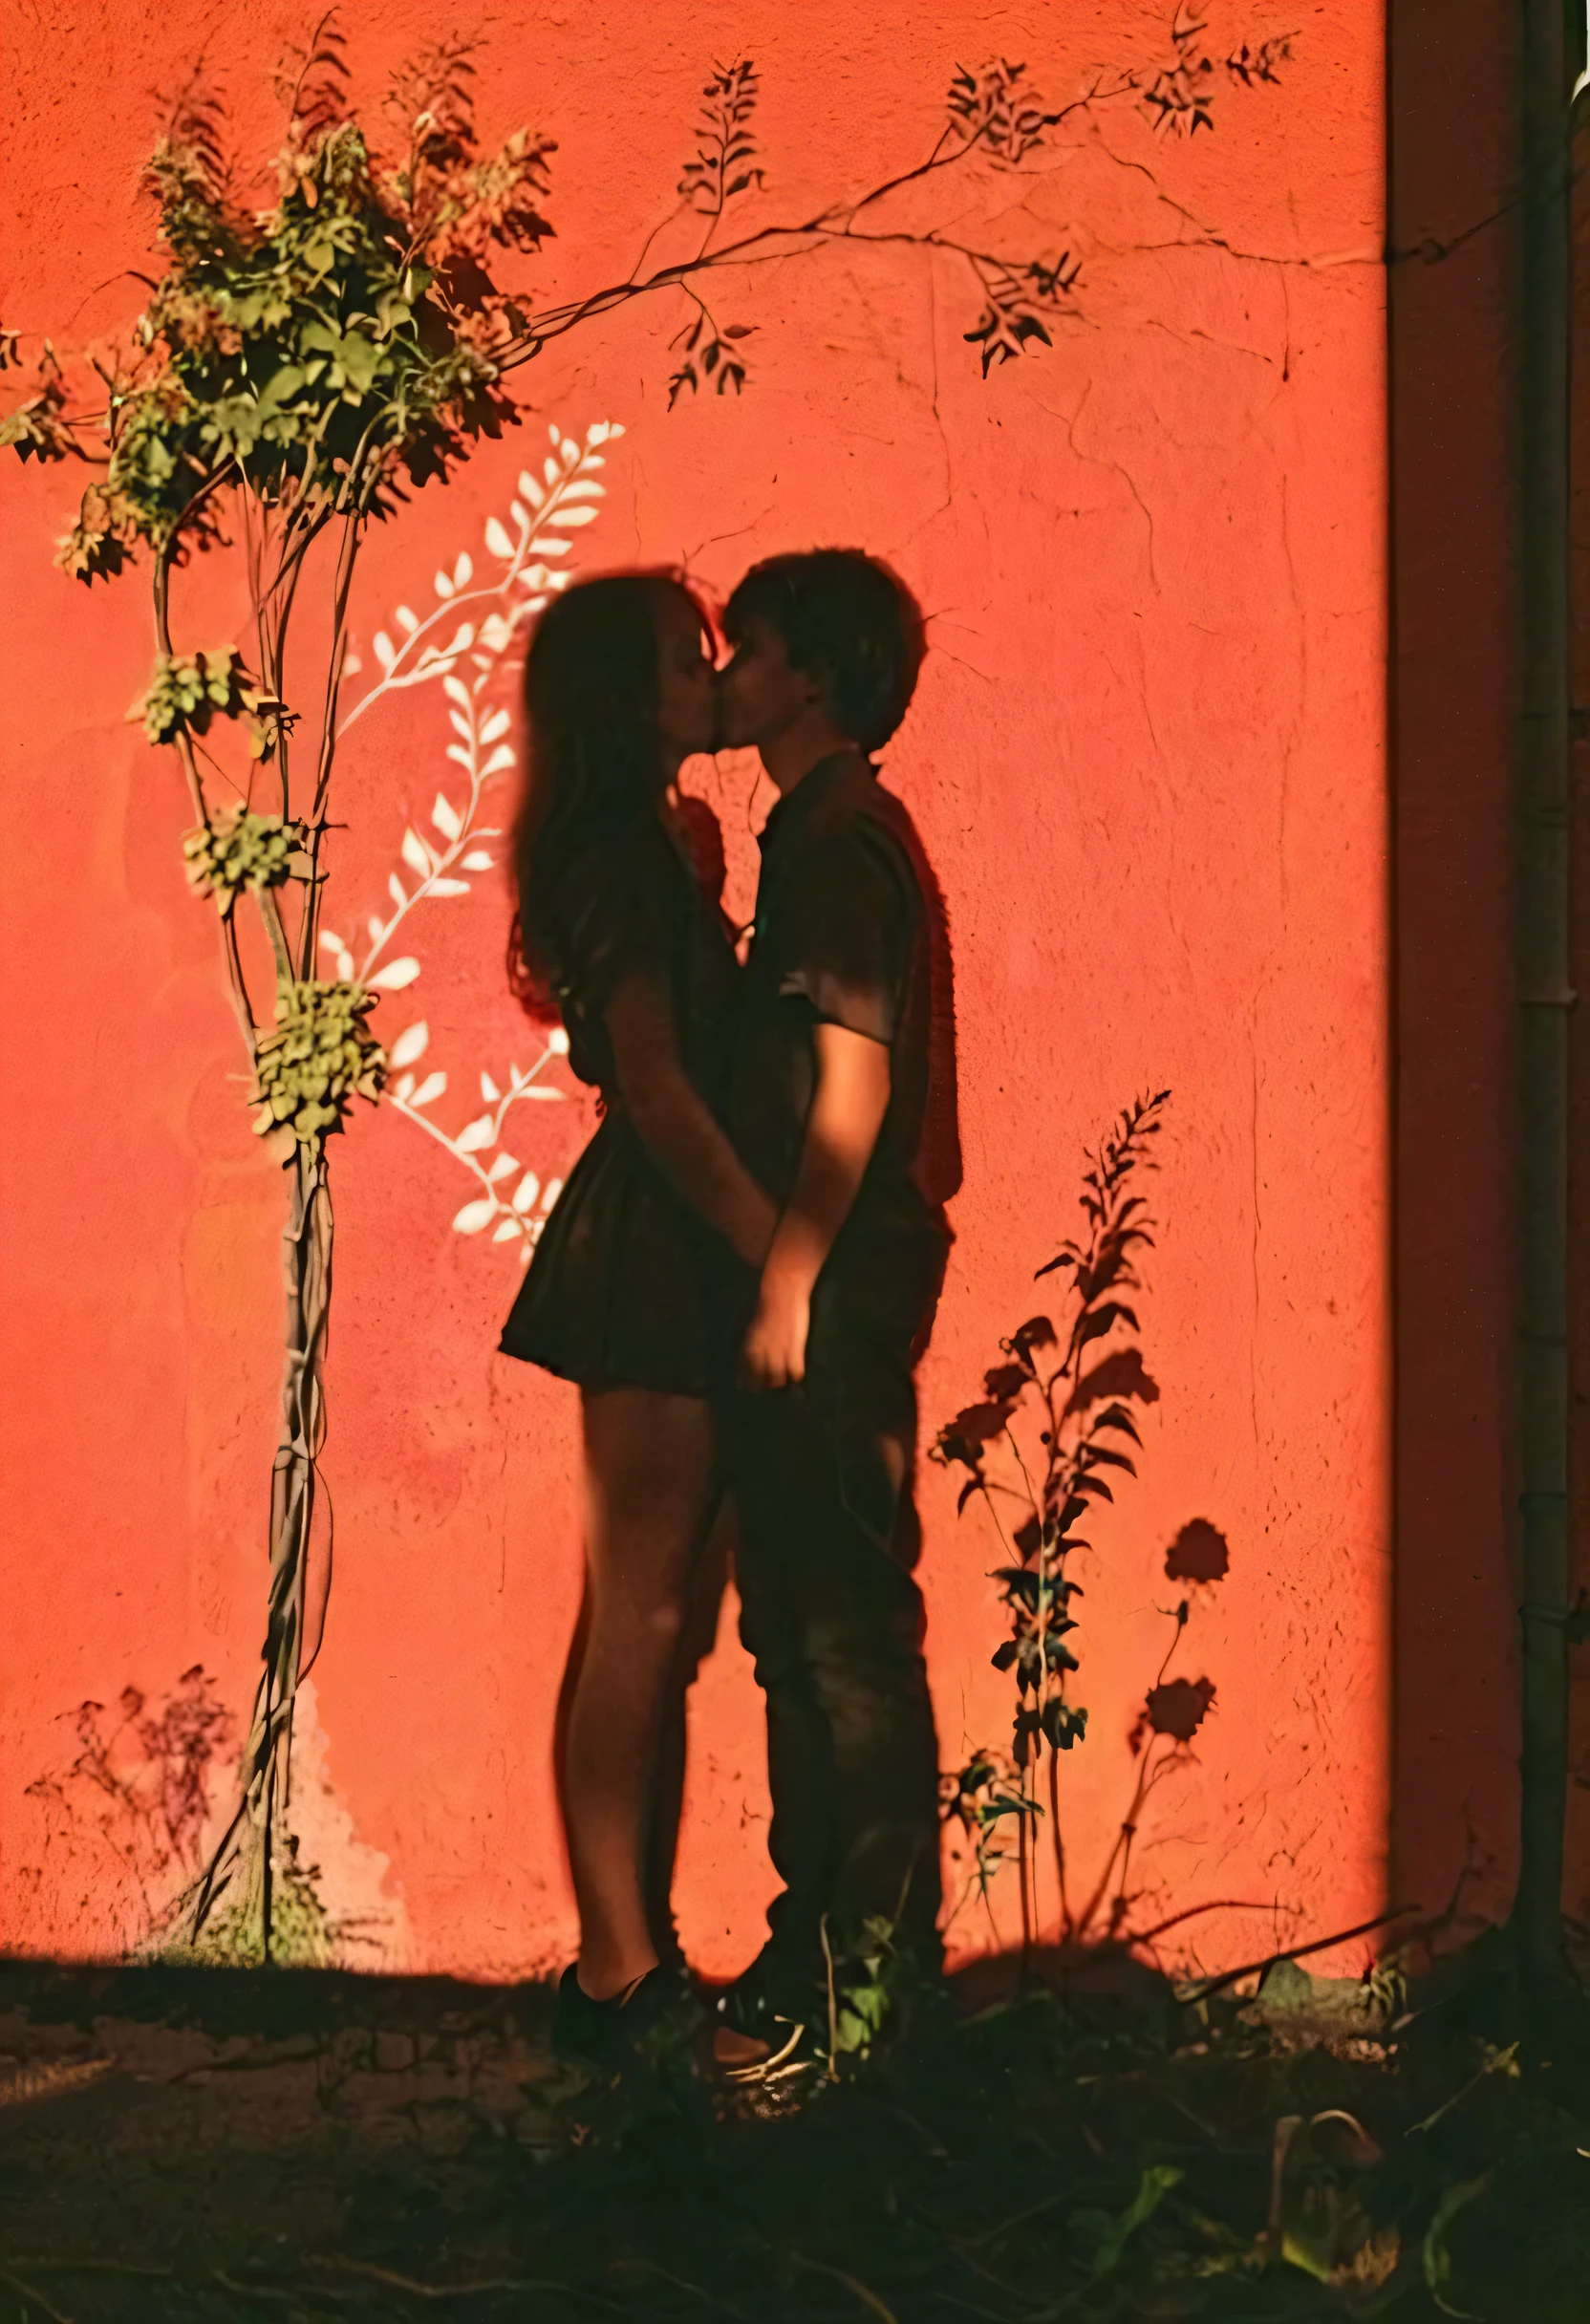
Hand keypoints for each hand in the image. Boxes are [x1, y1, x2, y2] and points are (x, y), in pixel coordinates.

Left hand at [738, 1270, 810, 1390]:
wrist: (782, 1291)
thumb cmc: (765, 1303)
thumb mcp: (750, 1325)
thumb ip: (749, 1343)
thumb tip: (746, 1356)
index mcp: (748, 1347)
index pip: (744, 1374)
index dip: (747, 1382)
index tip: (748, 1387)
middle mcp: (760, 1354)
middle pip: (760, 1382)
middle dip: (763, 1386)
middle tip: (769, 1385)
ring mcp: (778, 1353)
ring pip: (777, 1381)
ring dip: (780, 1382)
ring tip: (783, 1379)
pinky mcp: (795, 1350)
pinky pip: (795, 1373)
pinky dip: (796, 1375)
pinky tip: (796, 1371)